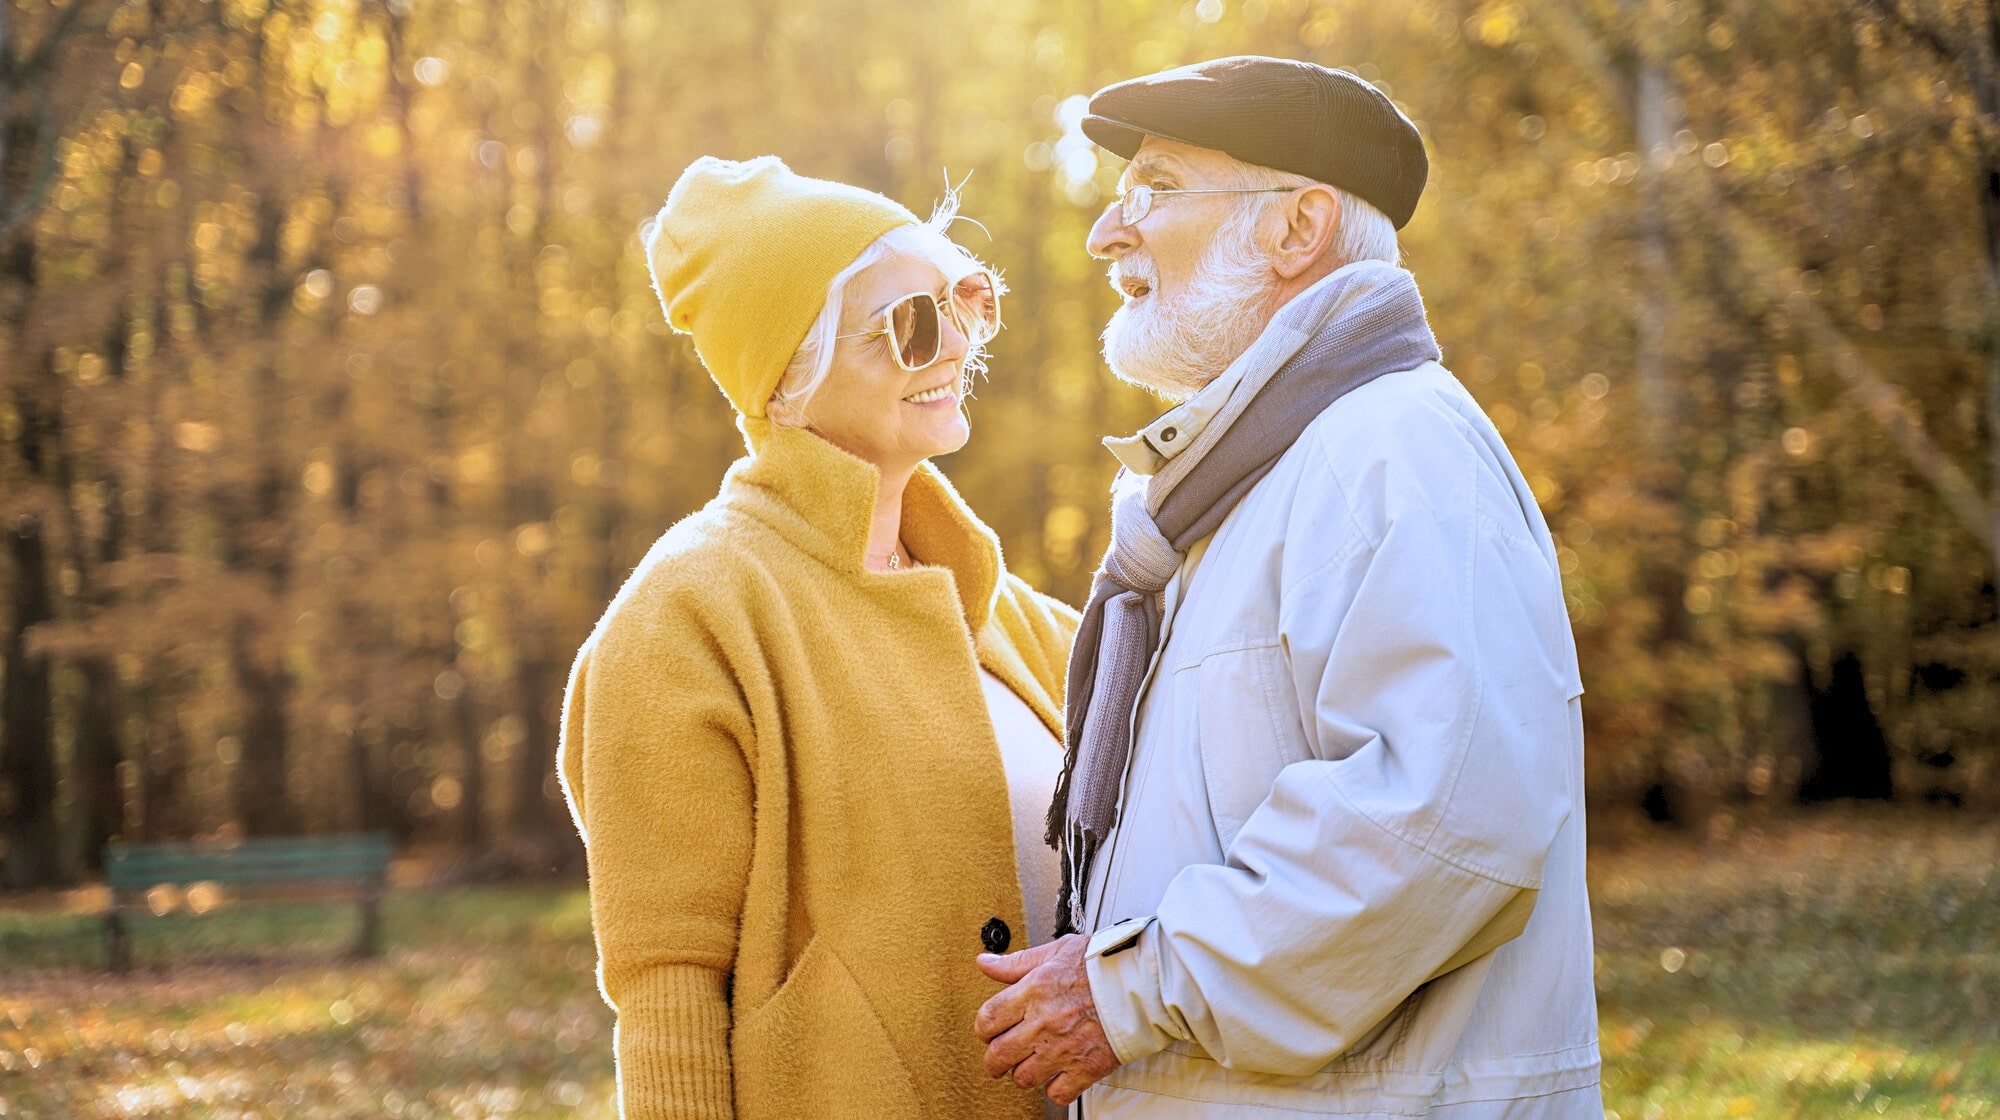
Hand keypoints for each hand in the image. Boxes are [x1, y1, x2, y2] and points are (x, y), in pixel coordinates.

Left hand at [974, 934, 1120, 1105]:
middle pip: (998, 1055)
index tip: (989, 1030)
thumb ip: (1017, 962)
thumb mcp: (1056, 951)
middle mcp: (1044, 1022)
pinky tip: (1058, 1074)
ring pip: (1023, 1077)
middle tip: (1000, 1057)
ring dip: (1023, 1073)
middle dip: (994, 1059)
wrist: (1144, 983)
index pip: (987, 1019)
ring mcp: (1064, 1048)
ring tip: (1031, 1063)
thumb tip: (986, 963)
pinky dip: (1054, 1088)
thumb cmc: (1103, 964)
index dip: (984, 1028)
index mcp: (1033, 991)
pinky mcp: (1086, 1068)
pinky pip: (1057, 1092)